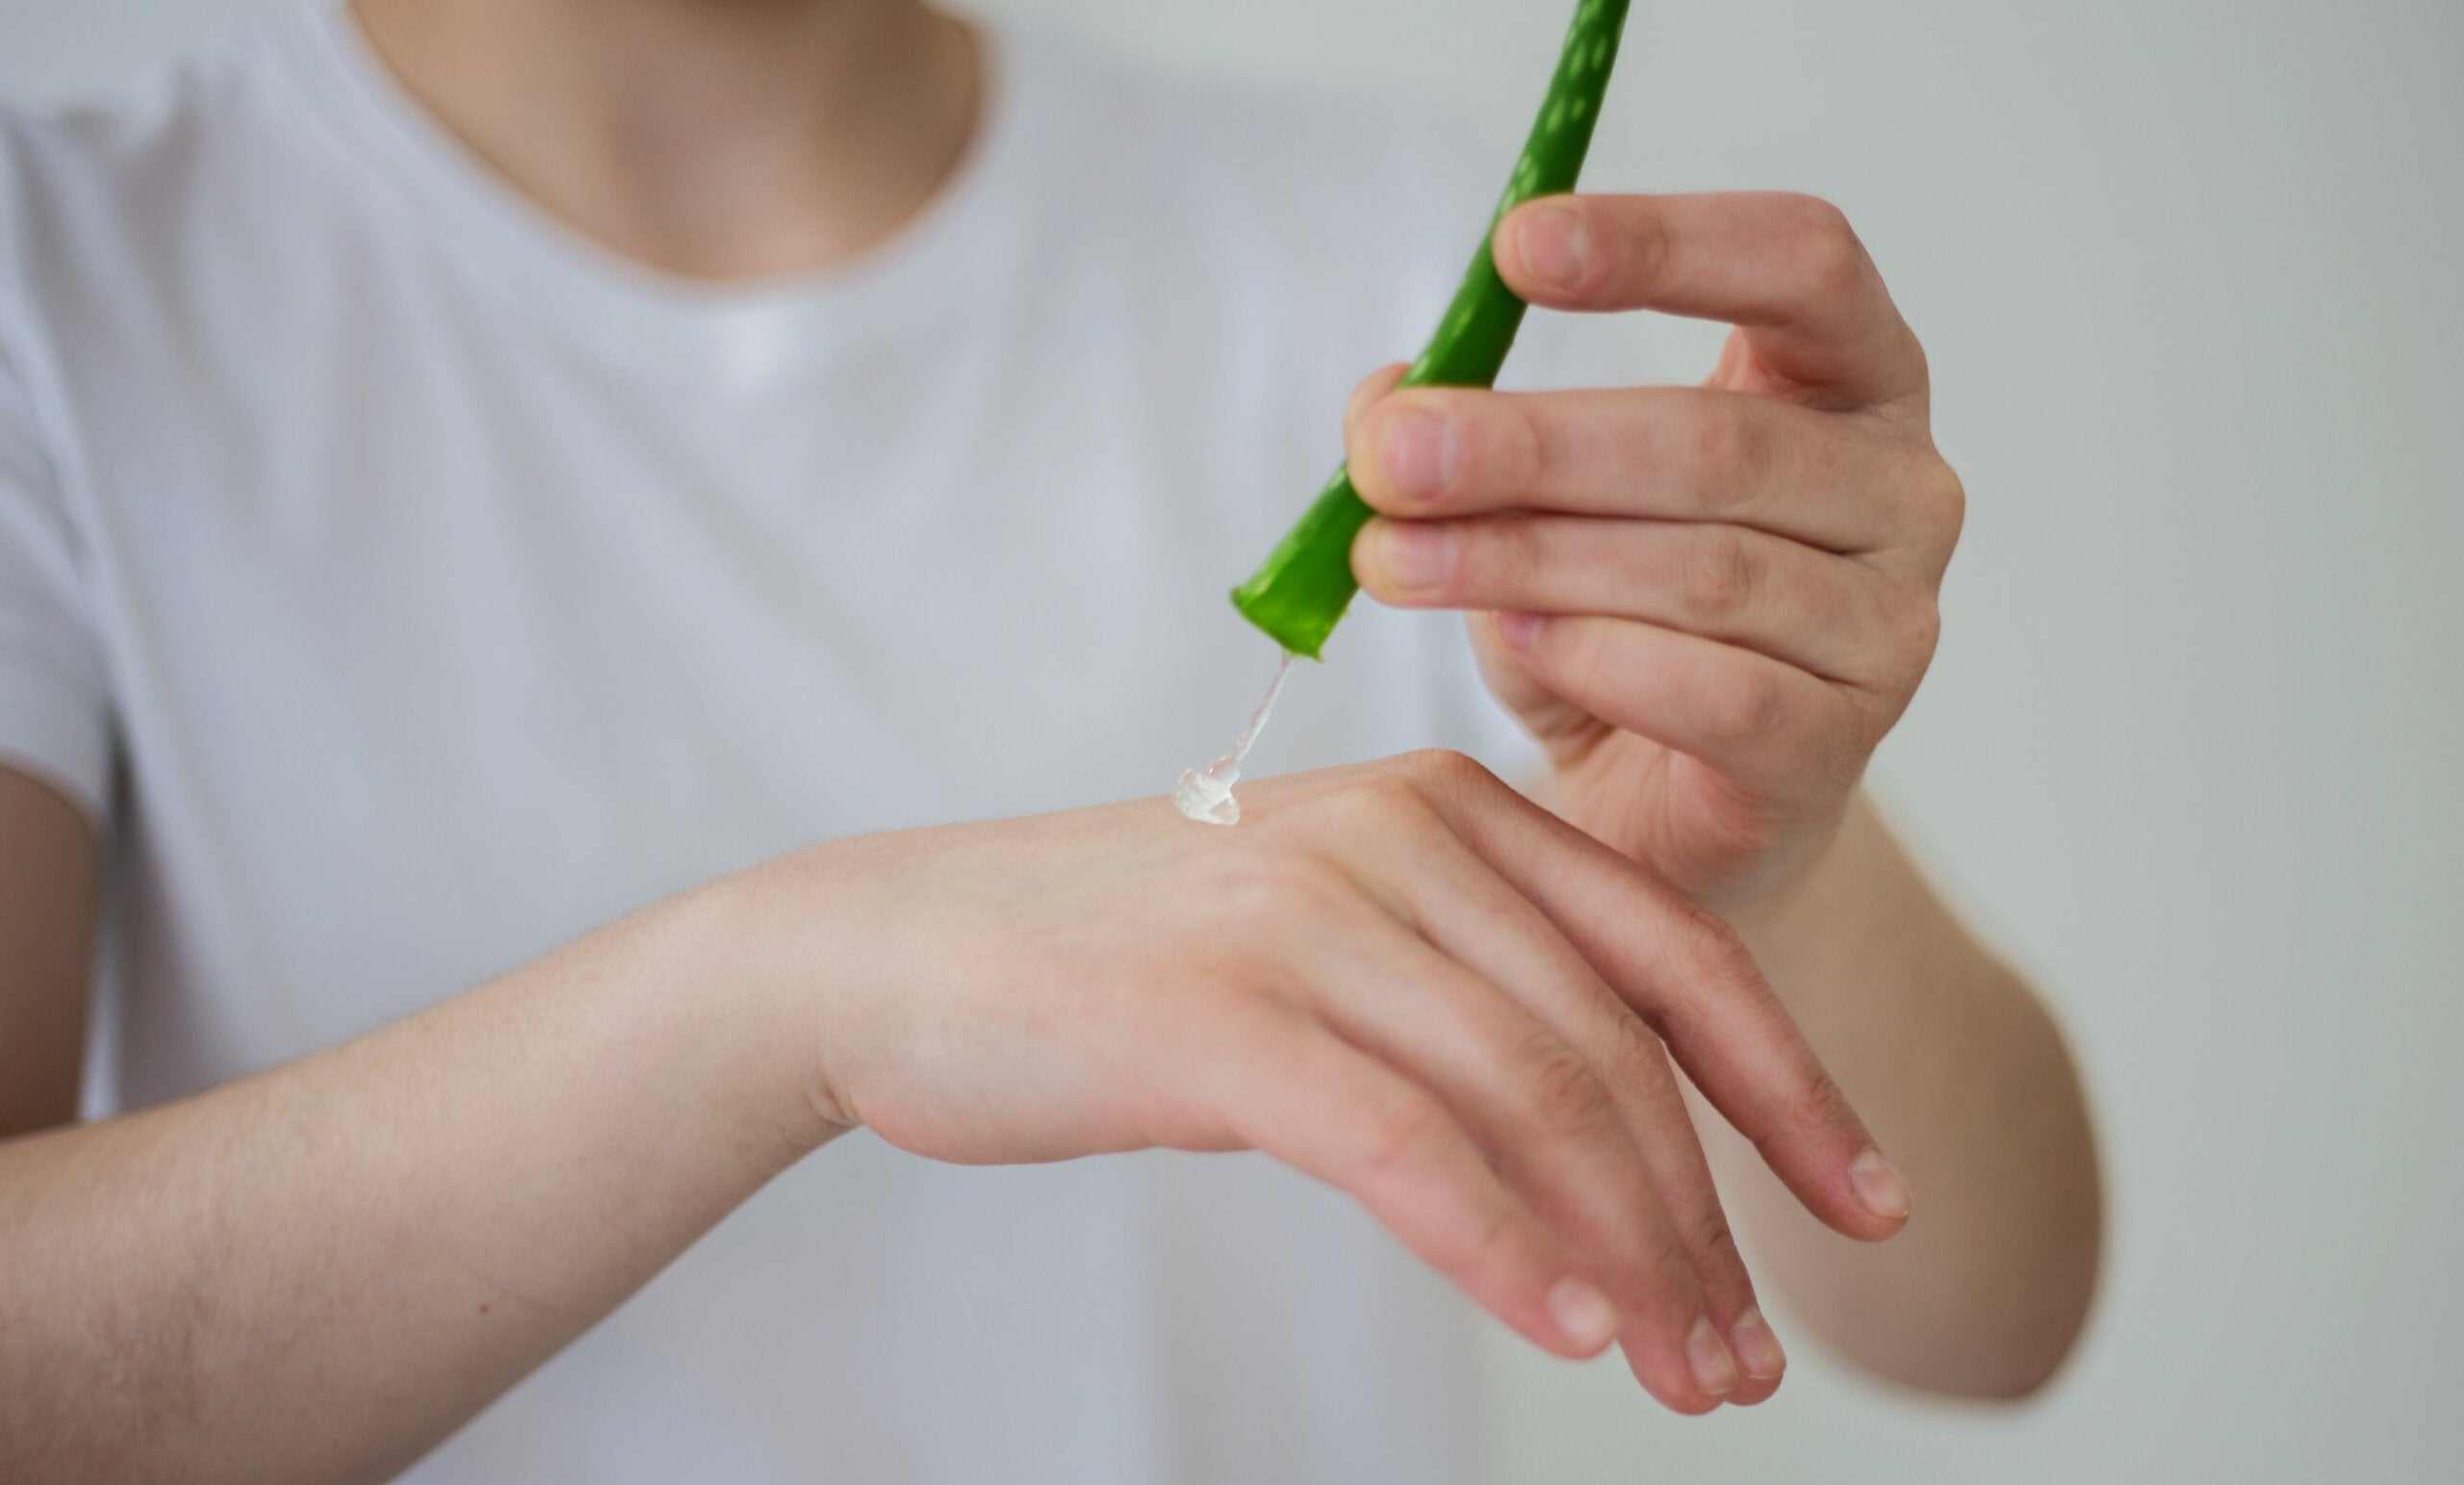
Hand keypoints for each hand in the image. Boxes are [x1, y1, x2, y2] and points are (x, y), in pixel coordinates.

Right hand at [729, 753, 1910, 1411]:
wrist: (898, 951)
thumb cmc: (1118, 965)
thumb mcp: (1323, 942)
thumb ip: (1462, 1001)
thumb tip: (1613, 1167)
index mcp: (1447, 808)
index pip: (1674, 952)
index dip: (1788, 1092)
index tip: (1866, 1209)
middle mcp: (1399, 837)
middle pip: (1618, 1046)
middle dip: (1713, 1218)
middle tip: (1750, 1359)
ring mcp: (1308, 912)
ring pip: (1537, 1097)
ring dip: (1635, 1254)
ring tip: (1686, 1375)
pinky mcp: (1221, 1008)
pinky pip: (1407, 1141)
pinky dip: (1506, 1244)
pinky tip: (1569, 1325)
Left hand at [1346, 193, 1963, 910]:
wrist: (1664, 814)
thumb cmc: (1614, 624)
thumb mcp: (1529, 503)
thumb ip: (1464, 434)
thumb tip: (1386, 400)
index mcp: (1849, 377)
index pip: (1803, 262)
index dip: (1667, 243)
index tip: (1516, 248)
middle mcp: (1899, 489)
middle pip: (1721, 441)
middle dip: (1535, 445)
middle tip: (1390, 458)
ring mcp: (1887, 627)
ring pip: (1708, 573)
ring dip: (1531, 559)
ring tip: (1396, 560)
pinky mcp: (1840, 751)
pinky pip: (1725, 697)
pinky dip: (1603, 662)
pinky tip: (1514, 640)